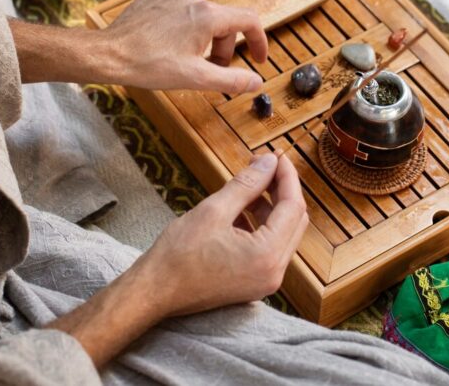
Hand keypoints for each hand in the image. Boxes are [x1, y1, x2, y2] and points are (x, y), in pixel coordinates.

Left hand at [8, 0, 269, 90]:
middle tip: (210, 70)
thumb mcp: (196, 78)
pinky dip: (182, 30)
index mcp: (207, 16)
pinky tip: (166, 47)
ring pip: (201, 17)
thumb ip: (231, 80)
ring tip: (185, 61)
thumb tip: (257, 82)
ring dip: (202, 39)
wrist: (109, 53)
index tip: (257, 58)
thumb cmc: (150, 65)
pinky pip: (179, 12)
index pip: (249, 20)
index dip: (258, 40)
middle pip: (223, 22)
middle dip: (223, 48)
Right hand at [136, 152, 308, 316]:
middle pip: (294, 221)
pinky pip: (269, 248)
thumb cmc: (179, 254)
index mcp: (267, 255)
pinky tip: (239, 212)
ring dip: (270, 207)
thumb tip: (270, 162)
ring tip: (248, 186)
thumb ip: (247, 184)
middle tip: (261, 166)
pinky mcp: (254, 283)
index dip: (286, 176)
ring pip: (283, 234)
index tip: (275, 155)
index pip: (293, 207)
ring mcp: (265, 281)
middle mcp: (274, 272)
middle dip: (281, 190)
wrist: (155, 292)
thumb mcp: (213, 210)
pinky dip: (261, 226)